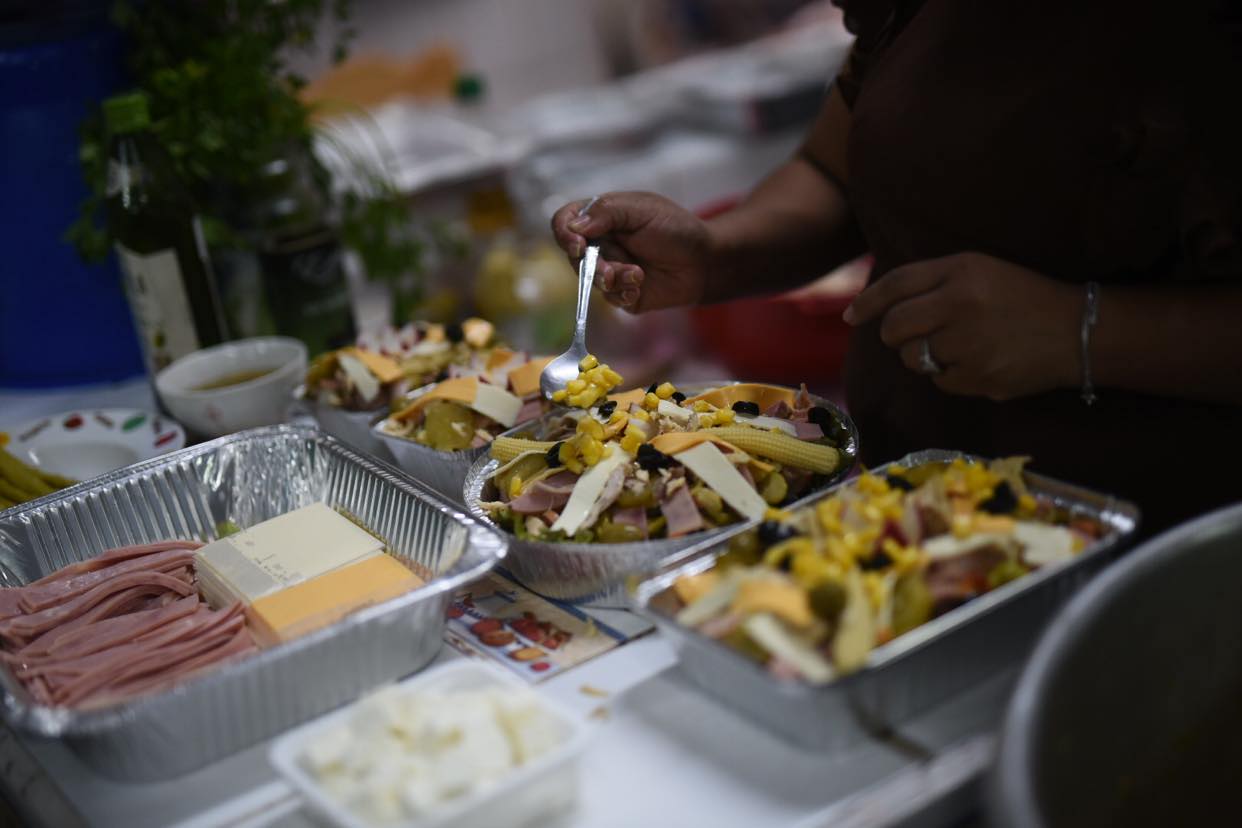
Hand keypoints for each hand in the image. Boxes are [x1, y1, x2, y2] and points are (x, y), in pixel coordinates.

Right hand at [550, 192, 712, 312]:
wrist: (704, 261)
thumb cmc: (676, 228)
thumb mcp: (641, 210)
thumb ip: (606, 212)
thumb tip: (574, 226)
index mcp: (600, 218)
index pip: (565, 222)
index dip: (564, 233)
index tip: (578, 245)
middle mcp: (600, 244)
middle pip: (573, 257)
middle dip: (592, 266)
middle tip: (610, 271)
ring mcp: (609, 270)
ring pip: (590, 281)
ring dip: (612, 279)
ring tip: (637, 275)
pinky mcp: (622, 294)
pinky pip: (610, 298)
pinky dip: (624, 293)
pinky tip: (641, 285)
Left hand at [843, 252, 1081, 400]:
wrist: (1079, 330)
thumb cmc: (1020, 296)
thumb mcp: (978, 270)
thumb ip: (927, 281)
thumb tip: (866, 307)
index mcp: (963, 272)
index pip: (896, 285)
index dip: (867, 302)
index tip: (852, 316)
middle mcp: (964, 306)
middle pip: (895, 328)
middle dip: (895, 334)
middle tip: (913, 334)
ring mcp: (972, 346)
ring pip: (914, 358)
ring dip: (923, 355)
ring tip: (956, 344)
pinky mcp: (982, 379)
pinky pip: (940, 382)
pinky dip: (949, 375)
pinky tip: (977, 361)